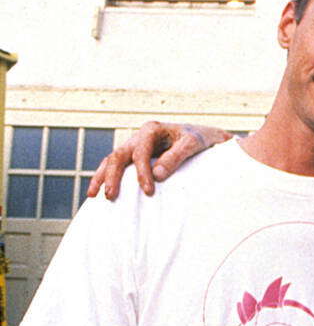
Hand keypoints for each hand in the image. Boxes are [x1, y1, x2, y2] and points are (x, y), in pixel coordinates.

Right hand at [87, 122, 231, 199]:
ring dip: (102, 177)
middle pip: (119, 155)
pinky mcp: (137, 157)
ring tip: (94, 196)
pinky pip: (118, 166)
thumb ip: (176, 156)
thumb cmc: (202, 139)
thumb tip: (157, 175)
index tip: (148, 191)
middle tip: (111, 196)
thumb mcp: (194, 144)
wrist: (207, 137)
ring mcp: (136, 146)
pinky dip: (107, 177)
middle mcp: (140, 136)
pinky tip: (98, 192)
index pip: (140, 152)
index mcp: (152, 129)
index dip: (141, 172)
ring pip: (112, 160)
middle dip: (112, 176)